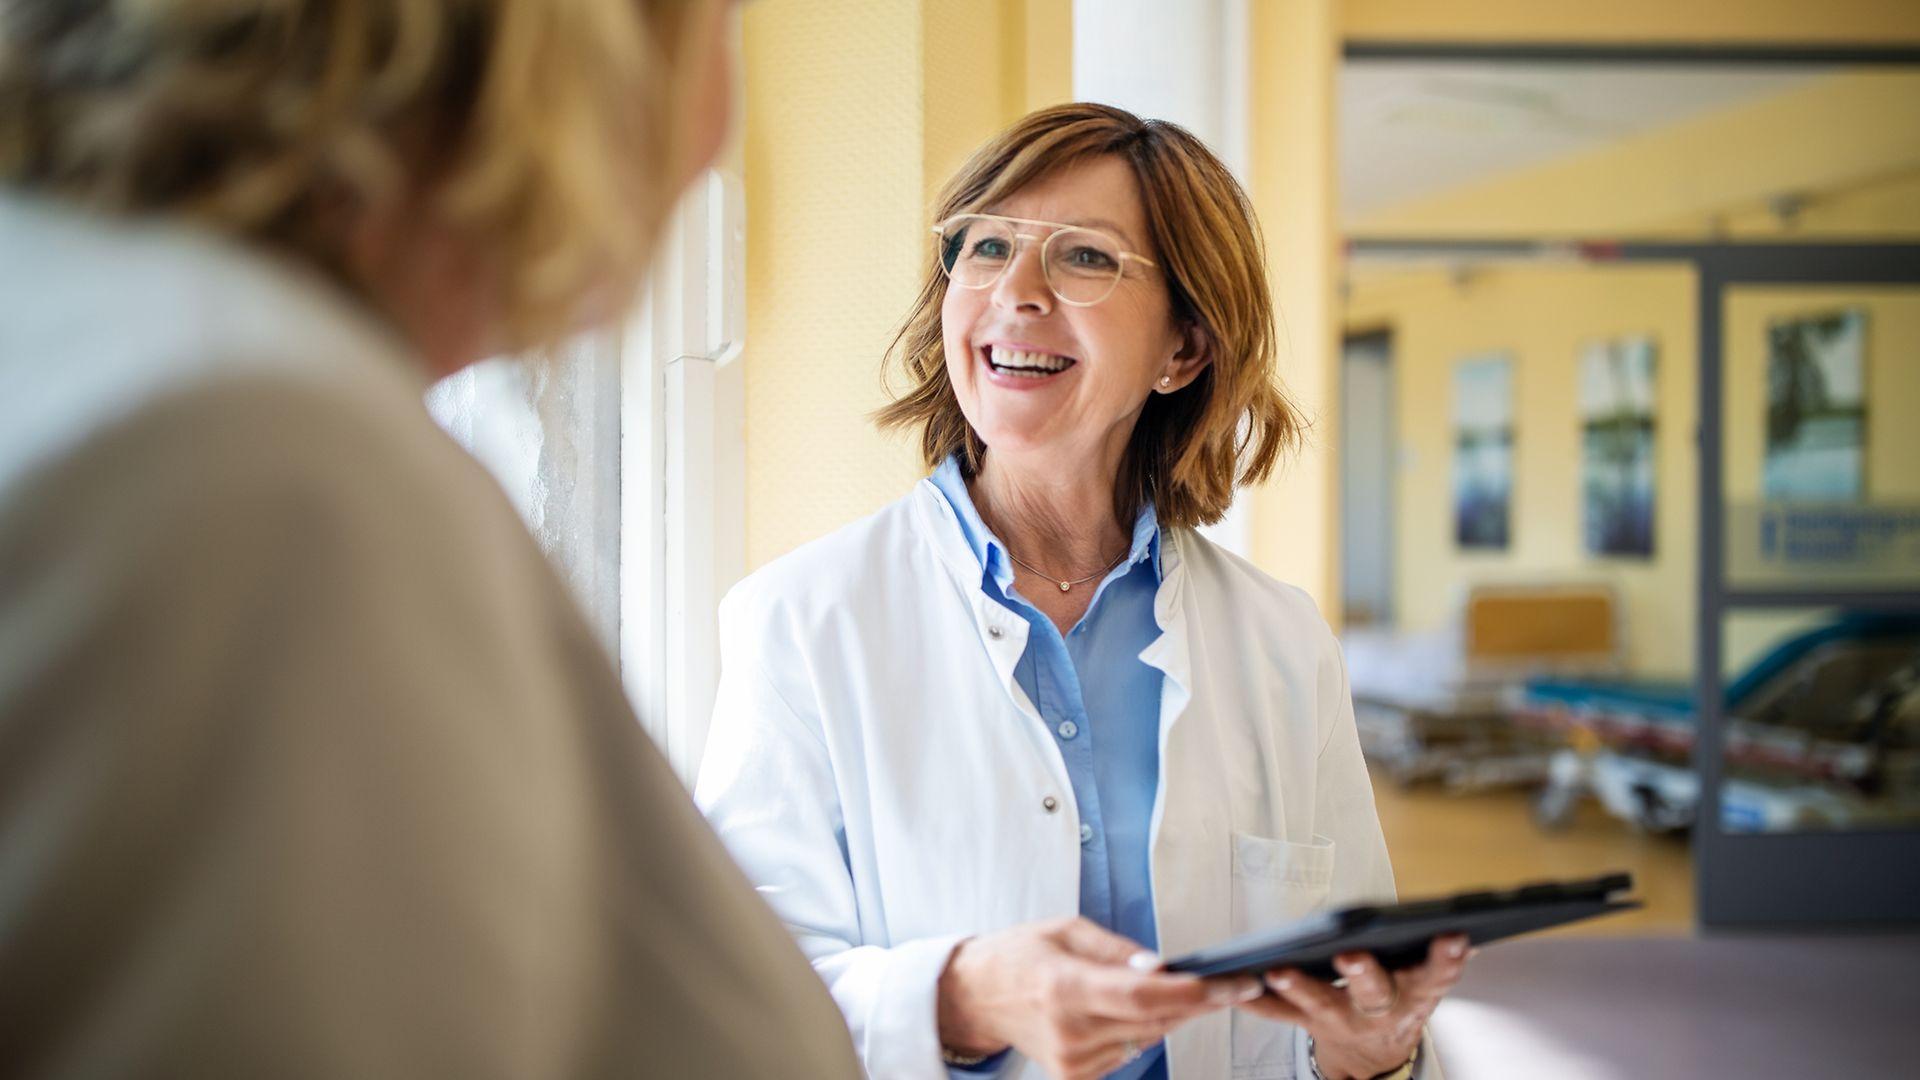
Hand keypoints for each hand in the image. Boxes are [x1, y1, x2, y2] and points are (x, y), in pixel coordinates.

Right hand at [938, 917, 1263, 1079]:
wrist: (976, 997)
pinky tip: (1129, 1010)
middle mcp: (1070, 1031)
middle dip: (1199, 1002)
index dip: (1194, 993)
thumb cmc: (1018, 957)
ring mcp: (1074, 1061)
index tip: (1231, 984)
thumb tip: (1164, 968)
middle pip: (1157, 1021)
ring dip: (1169, 1015)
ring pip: (1149, 1038)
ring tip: (1172, 989)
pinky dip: (1142, 1030)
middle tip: (1229, 983)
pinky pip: (1131, 1052)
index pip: (1144, 996)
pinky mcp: (1077, 1077)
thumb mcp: (1067, 931)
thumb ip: (1118, 950)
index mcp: (1065, 987)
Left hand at [1236, 934, 1471, 1079]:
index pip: (1436, 975)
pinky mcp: (1309, 1023)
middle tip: (1350, 953)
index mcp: (1415, 994)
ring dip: (1299, 987)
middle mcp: (1379, 1010)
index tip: (1452, 936)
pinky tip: (1239, 986)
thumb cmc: (1399, 998)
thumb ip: (1438, 962)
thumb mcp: (1425, 985)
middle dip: (1362, 972)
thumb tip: (1463, 932)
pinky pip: (1281, 1014)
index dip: (1445, 959)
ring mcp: (1342, 1019)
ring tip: (1277, 969)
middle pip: (1373, 992)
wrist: (1376, 1053)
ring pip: (1321, 1004)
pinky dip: (1259, 1002)